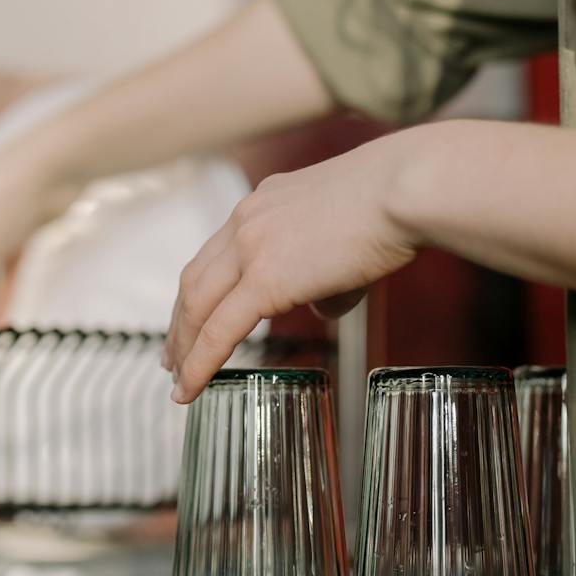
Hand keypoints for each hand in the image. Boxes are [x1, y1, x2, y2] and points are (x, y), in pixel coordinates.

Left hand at [163, 129, 425, 402]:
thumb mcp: (345, 230)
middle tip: (171, 356)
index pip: (216, 252)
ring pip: (197, 305)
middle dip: (179, 322)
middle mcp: (246, 219)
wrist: (404, 187)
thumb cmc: (396, 203)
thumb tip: (318, 305)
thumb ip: (323, 269)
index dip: (200, 289)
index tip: (191, 316)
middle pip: (195, 279)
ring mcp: (250, 246)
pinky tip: (190, 387)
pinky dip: (199, 362)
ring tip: (177, 379)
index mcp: (262, 202)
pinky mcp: (266, 279)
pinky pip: (219, 330)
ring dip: (183, 346)